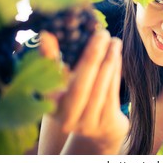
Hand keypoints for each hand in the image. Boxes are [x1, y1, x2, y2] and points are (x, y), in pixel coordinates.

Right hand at [40, 30, 128, 153]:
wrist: (101, 129)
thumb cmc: (80, 98)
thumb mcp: (64, 82)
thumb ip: (54, 60)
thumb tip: (46, 35)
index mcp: (50, 107)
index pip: (47, 82)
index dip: (48, 59)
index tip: (49, 34)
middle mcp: (66, 119)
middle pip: (79, 86)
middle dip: (91, 57)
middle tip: (101, 33)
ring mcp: (87, 124)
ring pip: (99, 89)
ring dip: (108, 62)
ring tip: (114, 41)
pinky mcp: (106, 123)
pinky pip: (111, 94)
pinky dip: (115, 73)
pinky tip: (117, 56)